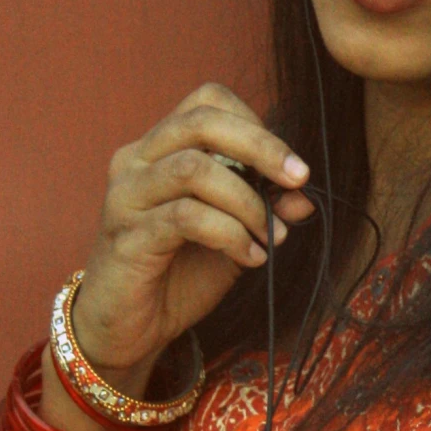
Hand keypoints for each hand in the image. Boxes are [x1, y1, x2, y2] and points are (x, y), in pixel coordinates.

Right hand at [67, 83, 316, 387]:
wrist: (127, 329)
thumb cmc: (177, 274)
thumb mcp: (233, 234)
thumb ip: (263, 209)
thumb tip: (304, 196)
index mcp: (159, 148)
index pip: (207, 102)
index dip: (255, 125)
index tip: (289, 167)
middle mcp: (136, 160)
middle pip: (201, 122)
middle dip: (261, 147)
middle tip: (298, 179)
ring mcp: (126, 195)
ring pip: (194, 169)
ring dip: (246, 200)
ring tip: (270, 235)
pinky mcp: (127, 235)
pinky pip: (186, 217)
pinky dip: (230, 234)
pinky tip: (251, 257)